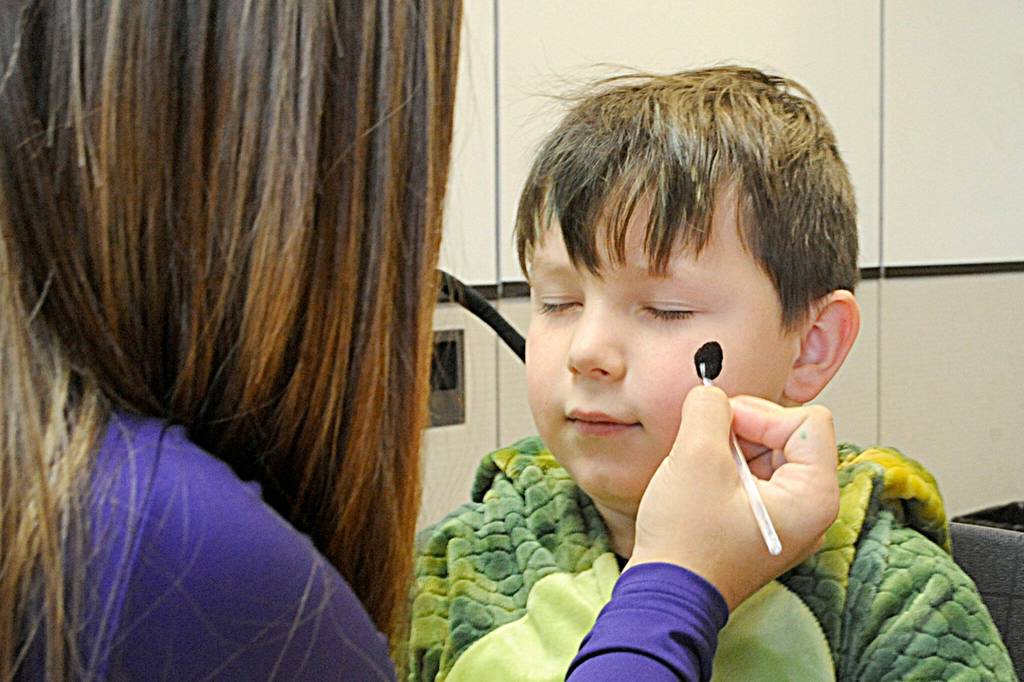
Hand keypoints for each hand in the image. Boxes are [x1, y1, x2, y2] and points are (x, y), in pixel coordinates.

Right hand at [627, 386, 839, 610]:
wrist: (664, 594)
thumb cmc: (686, 542)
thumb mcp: (696, 458)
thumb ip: (709, 409)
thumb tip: (711, 394)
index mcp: (814, 497)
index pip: (808, 421)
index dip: (761, 414)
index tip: (722, 427)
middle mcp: (811, 509)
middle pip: (789, 435)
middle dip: (743, 431)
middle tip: (704, 445)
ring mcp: (787, 519)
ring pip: (767, 453)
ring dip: (729, 449)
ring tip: (698, 471)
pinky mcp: (763, 524)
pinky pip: (753, 476)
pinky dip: (725, 469)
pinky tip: (699, 485)